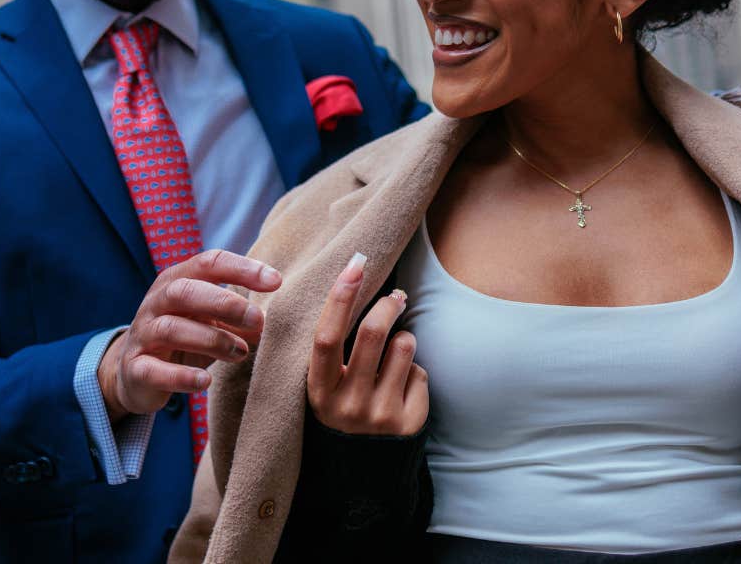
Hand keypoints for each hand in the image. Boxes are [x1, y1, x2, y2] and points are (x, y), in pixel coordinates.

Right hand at [98, 249, 280, 419]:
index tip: (276, 281)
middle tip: (258, 319)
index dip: (242, 269)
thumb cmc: (184, 337)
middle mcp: (157, 302)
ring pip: (171, 329)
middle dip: (225, 303)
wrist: (135, 372)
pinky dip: (180, 376)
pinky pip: (153, 370)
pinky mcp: (134, 369)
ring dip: (212, 339)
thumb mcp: (211, 322)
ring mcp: (143, 334)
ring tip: (241, 352)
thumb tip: (269, 322)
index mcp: (178, 280)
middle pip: (186, 291)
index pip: (209, 263)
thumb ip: (239, 319)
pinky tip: (205, 382)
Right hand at [307, 252, 427, 435]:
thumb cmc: (342, 409)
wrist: (363, 474)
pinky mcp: (410, 424)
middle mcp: (348, 406)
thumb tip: (353, 280)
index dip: (340, 298)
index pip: (327, 337)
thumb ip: (333, 347)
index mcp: (319, 392)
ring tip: (395, 356)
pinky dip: (414, 372)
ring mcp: (381, 417)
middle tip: (396, 297)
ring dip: (404, 340)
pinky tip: (402, 390)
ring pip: (404, 346)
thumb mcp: (325, 386)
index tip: (355, 265)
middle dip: (388, 305)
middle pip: (373, 333)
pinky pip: (421, 373)